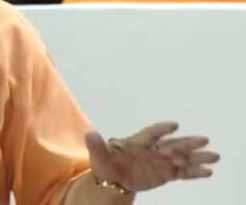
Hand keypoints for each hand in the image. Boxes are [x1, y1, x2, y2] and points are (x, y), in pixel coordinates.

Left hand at [86, 122, 219, 192]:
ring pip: (182, 157)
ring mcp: (161, 161)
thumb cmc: (106, 164)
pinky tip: (209, 172)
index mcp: (137, 142)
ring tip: (215, 156)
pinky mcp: (166, 173)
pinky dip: (195, 172)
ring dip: (197, 157)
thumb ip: (96, 145)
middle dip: (187, 142)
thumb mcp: (99, 157)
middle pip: (172, 145)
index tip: (174, 125)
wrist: (114, 179)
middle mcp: (153, 150)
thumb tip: (89, 134)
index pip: (151, 134)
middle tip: (204, 139)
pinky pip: (183, 172)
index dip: (161, 129)